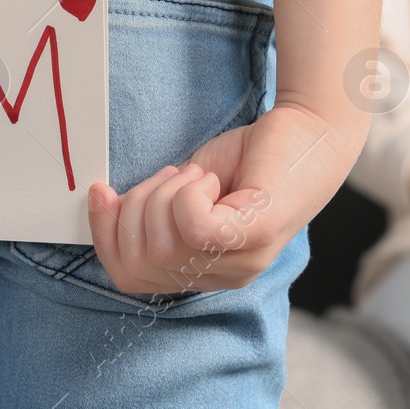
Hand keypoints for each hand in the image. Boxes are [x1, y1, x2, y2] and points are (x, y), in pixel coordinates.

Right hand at [87, 0, 380, 293]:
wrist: (309, 129)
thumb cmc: (251, 157)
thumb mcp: (187, 189)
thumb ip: (155, 209)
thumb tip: (106, 209)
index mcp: (205, 272)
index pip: (130, 279)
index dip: (104, 237)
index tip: (101, 193)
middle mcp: (225, 277)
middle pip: (139, 264)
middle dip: (135, 211)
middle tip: (169, 178)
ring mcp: (242, 261)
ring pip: (162, 246)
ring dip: (164, 196)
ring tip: (195, 176)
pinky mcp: (254, 235)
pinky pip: (192, 227)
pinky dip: (186, 194)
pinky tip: (209, 179)